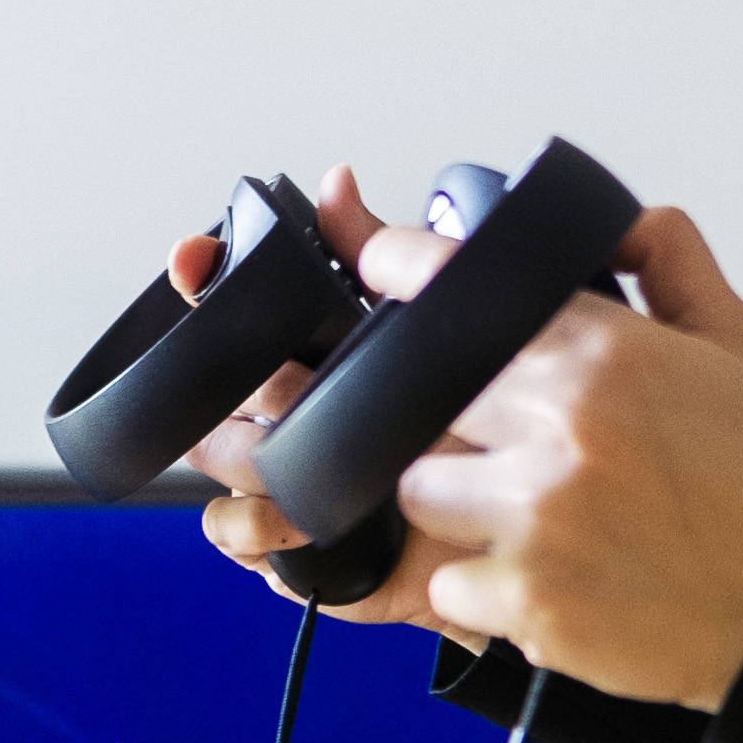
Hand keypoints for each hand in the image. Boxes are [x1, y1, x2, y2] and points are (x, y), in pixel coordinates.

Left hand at [171, 173, 742, 706]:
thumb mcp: (734, 343)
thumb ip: (669, 258)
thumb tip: (614, 217)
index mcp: (601, 353)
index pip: (454, 284)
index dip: (402, 269)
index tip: (385, 271)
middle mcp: (560, 426)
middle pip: (427, 400)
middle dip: (462, 424)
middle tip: (523, 451)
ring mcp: (533, 515)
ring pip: (423, 492)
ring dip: (464, 509)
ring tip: (538, 524)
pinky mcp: (521, 596)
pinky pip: (448, 584)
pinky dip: (486, 591)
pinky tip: (553, 582)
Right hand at [173, 169, 491, 649]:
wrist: (552, 536)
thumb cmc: (501, 433)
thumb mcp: (454, 334)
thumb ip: (394, 256)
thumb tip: (335, 185)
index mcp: (333, 363)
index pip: (245, 314)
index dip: (205, 283)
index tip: (190, 259)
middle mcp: (307, 423)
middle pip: (222, 398)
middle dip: (213, 389)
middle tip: (261, 388)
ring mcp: (307, 490)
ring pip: (224, 475)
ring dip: (235, 466)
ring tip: (275, 464)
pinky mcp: (323, 557)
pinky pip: (254, 550)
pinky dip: (255, 540)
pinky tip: (284, 528)